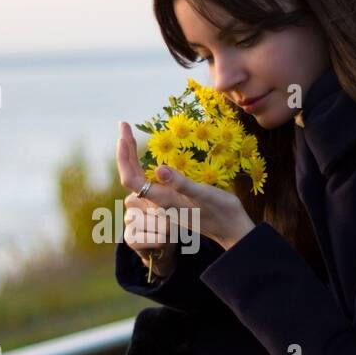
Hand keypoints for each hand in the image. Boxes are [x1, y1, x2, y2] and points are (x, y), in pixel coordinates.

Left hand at [117, 120, 255, 252]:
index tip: (124, 133)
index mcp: (162, 200)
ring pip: (139, 179)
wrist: (232, 229)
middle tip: (124, 125)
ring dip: (131, 157)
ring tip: (129, 137)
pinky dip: (142, 165)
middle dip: (125, 151)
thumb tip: (159, 169)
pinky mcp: (171, 199)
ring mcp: (164, 201)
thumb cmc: (220, 211)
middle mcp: (159, 202)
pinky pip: (149, 181)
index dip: (123, 157)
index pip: (130, 179)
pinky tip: (147, 157)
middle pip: (131, 176)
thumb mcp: (203, 194)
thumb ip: (181, 183)